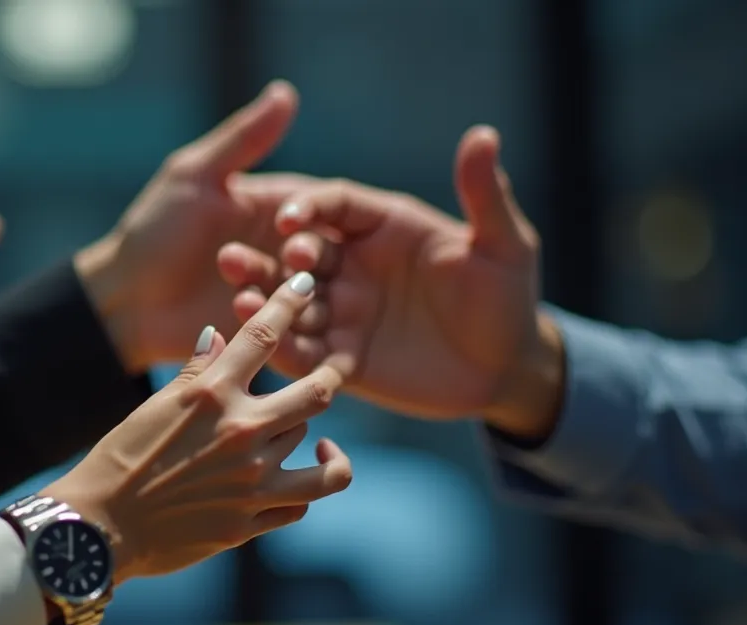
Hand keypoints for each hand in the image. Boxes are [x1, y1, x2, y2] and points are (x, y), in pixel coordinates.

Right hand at [41, 271, 352, 583]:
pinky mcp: (249, 523)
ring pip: (321, 459)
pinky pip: (302, 505)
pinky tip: (293, 483)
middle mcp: (240, 433)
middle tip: (331, 377)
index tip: (306, 285)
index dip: (290, 303)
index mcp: (212, 394)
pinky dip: (302, 493)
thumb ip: (197, 372)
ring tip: (316, 445)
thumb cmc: (120, 459)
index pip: (264, 334)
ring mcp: (251, 483)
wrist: (100, 528)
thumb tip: (219, 334)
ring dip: (318, 447)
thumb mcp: (156, 405)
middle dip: (329, 379)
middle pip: (318, 394)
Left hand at [73, 80, 320, 371]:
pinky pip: (289, 331)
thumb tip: (287, 92)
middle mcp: (285, 249)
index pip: (314, 207)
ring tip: (283, 302)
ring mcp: (278, 291)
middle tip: (296, 268)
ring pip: (305, 294)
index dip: (311, 216)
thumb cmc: (153, 232)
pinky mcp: (270, 330)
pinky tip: (284, 333)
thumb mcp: (195, 177)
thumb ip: (242, 141)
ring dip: (297, 299)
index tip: (292, 228)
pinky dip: (289, 332)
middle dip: (310, 262)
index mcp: (275, 208)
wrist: (124, 299)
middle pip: (318, 253)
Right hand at [218, 126, 564, 436]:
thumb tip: (483, 136)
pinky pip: (309, 354)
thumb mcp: (503, 244)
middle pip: (301, 252)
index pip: (334, 206)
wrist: (508, 367)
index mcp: (383, 226)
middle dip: (269, 256)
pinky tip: (266, 350)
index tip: (289, 220)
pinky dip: (287, 351)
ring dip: (263, 300)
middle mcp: (356, 264)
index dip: (308, 209)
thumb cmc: (507, 295)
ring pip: (294, 302)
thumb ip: (484, 196)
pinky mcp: (344, 358)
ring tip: (238, 301)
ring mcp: (347, 312)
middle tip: (238, 257)